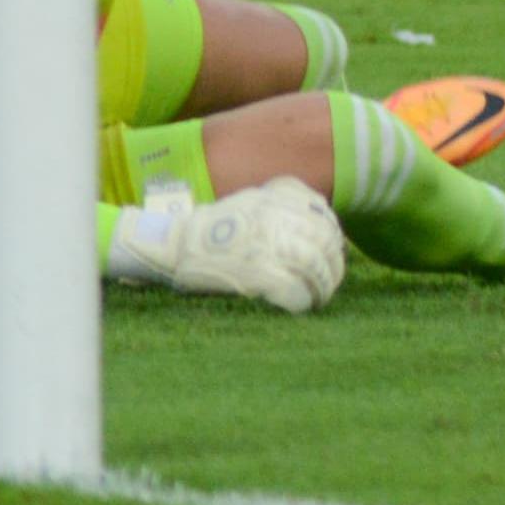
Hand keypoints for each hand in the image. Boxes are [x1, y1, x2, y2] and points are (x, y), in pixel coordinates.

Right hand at [109, 179, 348, 311]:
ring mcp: (267, 245)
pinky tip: (301, 306)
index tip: (332, 253)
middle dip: (332, 265)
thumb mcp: (252, 201)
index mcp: (276, 198)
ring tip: (319, 298)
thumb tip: (322, 225)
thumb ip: (285, 206)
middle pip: (323, 241)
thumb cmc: (212, 228)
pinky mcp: (258, 273)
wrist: (172, 245)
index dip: (332, 237)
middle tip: (329, 281)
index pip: (321, 215)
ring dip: (322, 286)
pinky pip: (294, 290)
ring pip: (314, 266)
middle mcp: (276, 217)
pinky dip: (302, 300)